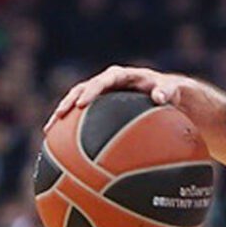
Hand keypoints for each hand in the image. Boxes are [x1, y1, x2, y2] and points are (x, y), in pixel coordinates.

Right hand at [45, 64, 199, 129]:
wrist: (176, 97)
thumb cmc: (176, 94)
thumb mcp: (177, 91)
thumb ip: (168, 92)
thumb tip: (159, 97)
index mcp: (127, 77)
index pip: (106, 80)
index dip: (92, 90)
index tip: (83, 104)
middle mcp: (112, 84)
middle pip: (84, 89)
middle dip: (70, 101)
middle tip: (59, 116)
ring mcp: (106, 97)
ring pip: (79, 104)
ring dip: (64, 115)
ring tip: (48, 132)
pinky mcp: (104, 109)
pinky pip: (86, 119)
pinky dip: (74, 130)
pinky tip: (64, 149)